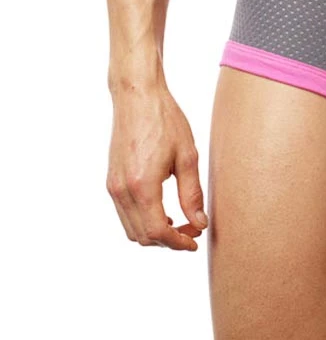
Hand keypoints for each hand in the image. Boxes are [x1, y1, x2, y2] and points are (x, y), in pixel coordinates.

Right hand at [106, 85, 207, 249]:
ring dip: (154, 233)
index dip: (177, 243)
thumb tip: (199, 223)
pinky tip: (162, 210)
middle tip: (192, 230)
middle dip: (168, 240)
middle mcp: (122, 191)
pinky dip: (142, 220)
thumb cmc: (165, 120)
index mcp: (143, 186)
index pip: (157, 232)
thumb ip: (191, 193)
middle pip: (142, 236)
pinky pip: (125, 213)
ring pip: (131, 228)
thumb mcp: (187, 156)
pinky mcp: (112, 180)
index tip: (194, 241)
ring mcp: (113, 186)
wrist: (137, 96)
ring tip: (179, 222)